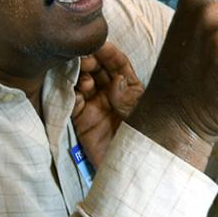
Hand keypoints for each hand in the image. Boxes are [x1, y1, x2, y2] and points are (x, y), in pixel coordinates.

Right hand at [71, 43, 143, 167]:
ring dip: (81, 74)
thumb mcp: (141, 117)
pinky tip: (78, 91)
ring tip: (85, 76)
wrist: (133, 172)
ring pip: (84, 81)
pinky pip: (73, 101)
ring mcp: (95, 105)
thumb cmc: (145, 141)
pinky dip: (72, 93)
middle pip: (99, 69)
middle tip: (88, 59)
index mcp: (130, 88)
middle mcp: (111, 93)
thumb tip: (114, 81)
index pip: (119, 64)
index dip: (110, 53)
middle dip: (91, 60)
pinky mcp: (82, 120)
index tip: (100, 44)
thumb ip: (127, 99)